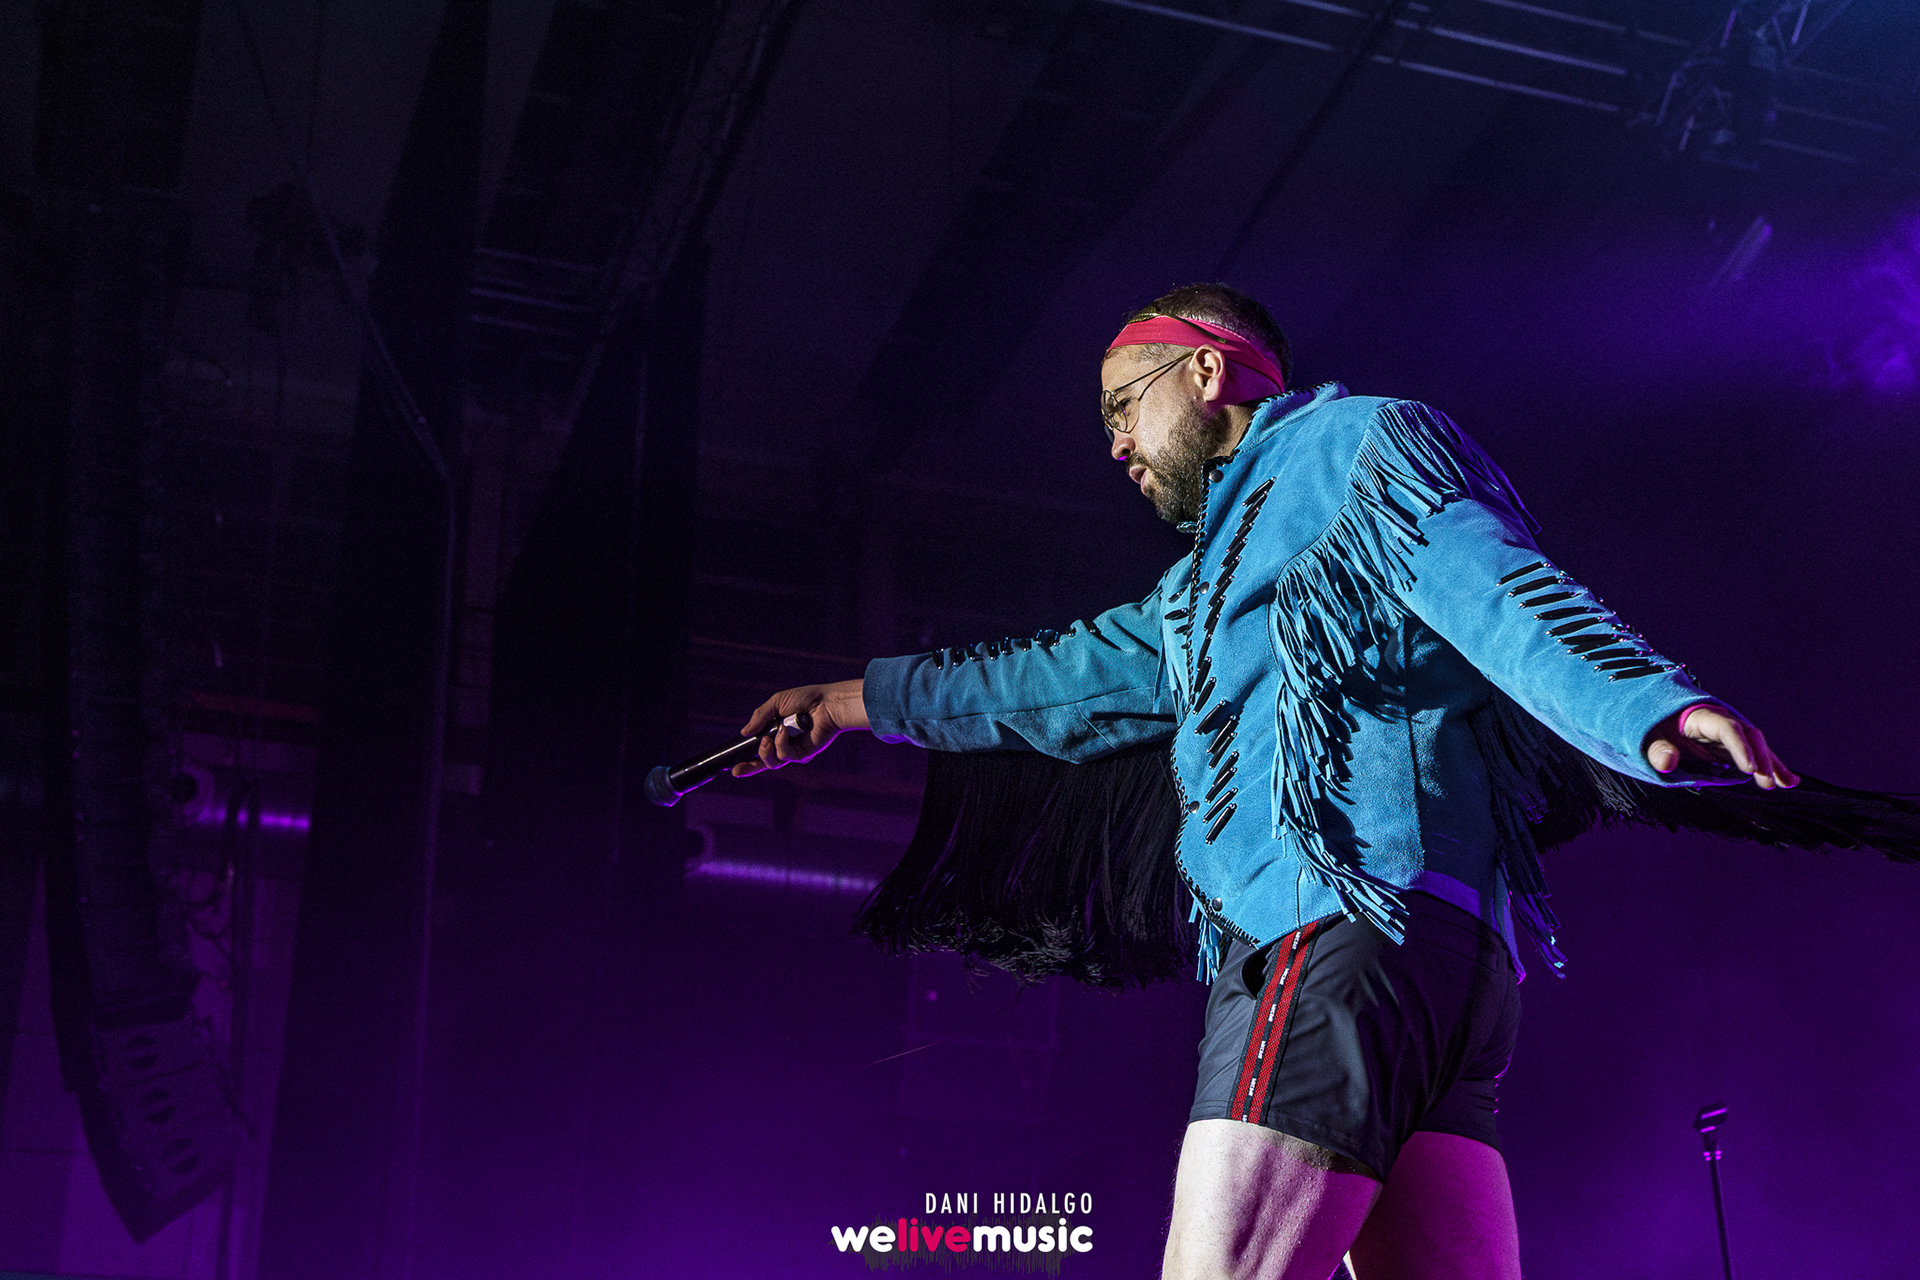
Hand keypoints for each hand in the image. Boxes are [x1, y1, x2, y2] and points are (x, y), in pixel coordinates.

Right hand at [732, 678, 868, 776]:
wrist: (827, 703)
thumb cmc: (806, 699)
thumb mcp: (776, 703)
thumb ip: (760, 717)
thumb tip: (744, 733)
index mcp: (776, 731)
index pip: (759, 748)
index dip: (746, 760)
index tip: (733, 767)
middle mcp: (784, 743)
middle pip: (763, 762)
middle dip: (749, 767)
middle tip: (738, 767)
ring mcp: (793, 750)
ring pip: (772, 762)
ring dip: (765, 751)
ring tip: (768, 739)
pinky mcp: (803, 754)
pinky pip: (784, 755)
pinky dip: (781, 743)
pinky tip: (785, 730)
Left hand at [1645, 702, 1798, 789]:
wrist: (1653, 719)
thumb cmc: (1649, 729)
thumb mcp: (1646, 738)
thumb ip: (1656, 750)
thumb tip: (1665, 763)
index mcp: (1700, 715)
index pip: (1727, 728)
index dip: (1739, 747)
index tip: (1749, 769)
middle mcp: (1720, 720)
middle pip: (1748, 735)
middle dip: (1761, 758)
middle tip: (1767, 782)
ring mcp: (1727, 733)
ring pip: (1756, 745)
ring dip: (1772, 764)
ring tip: (1787, 784)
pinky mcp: (1729, 746)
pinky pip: (1753, 754)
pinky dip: (1769, 767)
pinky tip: (1787, 782)